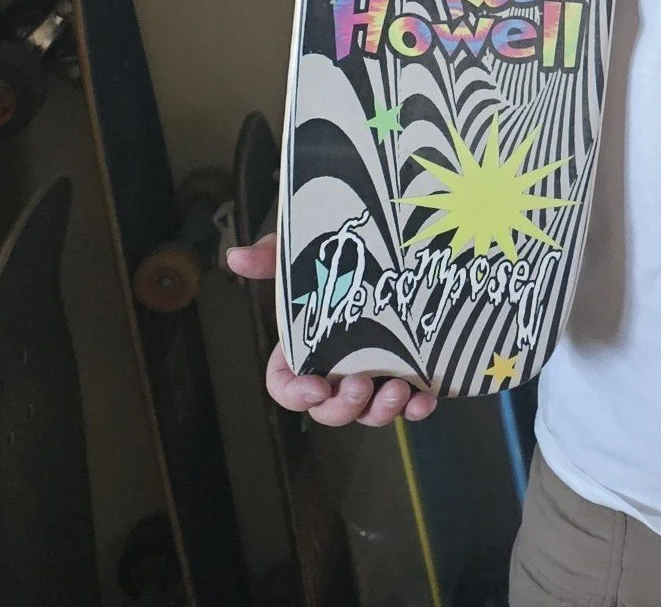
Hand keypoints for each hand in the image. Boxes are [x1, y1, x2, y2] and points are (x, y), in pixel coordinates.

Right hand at [225, 234, 437, 426]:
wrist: (391, 247)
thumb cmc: (335, 259)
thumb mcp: (303, 254)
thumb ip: (272, 257)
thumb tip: (235, 255)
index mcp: (303, 351)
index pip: (284, 386)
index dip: (295, 394)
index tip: (316, 387)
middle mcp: (335, 370)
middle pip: (328, 410)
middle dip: (343, 408)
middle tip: (361, 386)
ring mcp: (371, 376)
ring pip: (367, 412)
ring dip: (381, 411)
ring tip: (398, 391)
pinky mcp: (405, 373)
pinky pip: (408, 402)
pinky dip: (415, 407)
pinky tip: (425, 399)